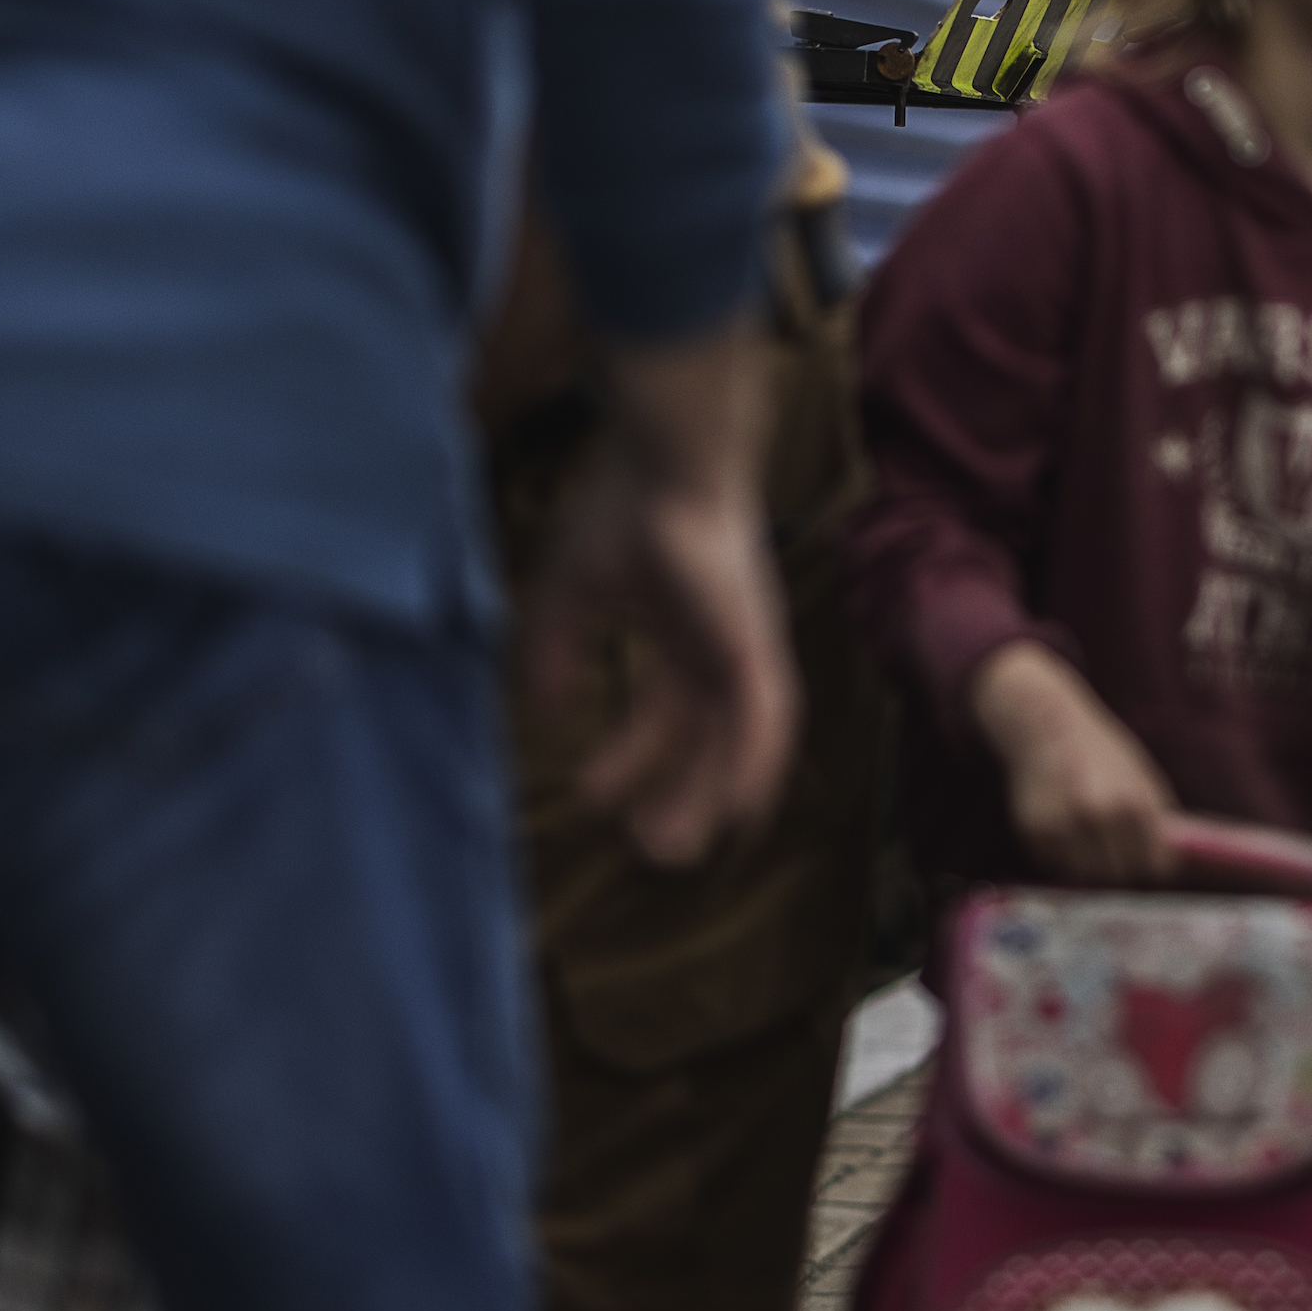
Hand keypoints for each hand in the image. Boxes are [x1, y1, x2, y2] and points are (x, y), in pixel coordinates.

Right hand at [525, 330, 794, 867]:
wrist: (661, 460)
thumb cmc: (619, 507)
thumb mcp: (569, 593)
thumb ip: (553, 649)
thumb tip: (543, 710)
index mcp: (682, 628)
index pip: (660, 709)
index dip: (629, 757)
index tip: (587, 795)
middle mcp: (720, 643)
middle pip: (705, 737)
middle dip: (678, 794)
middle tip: (648, 850)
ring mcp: (746, 644)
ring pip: (739, 741)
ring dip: (711, 796)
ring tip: (672, 850)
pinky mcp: (759, 644)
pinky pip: (767, 719)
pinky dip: (756, 765)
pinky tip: (739, 811)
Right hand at [967, 640, 1177, 885]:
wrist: (1047, 725)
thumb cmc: (1102, 752)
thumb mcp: (1142, 778)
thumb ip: (1158, 821)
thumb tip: (1172, 865)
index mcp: (1133, 806)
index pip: (1153, 868)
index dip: (1152, 867)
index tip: (1147, 861)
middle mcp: (1098, 819)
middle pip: (1118, 879)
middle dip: (1121, 869)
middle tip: (1116, 852)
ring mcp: (1064, 828)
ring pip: (1085, 878)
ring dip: (1089, 866)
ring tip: (1087, 836)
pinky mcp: (1035, 834)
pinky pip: (1055, 865)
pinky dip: (1061, 855)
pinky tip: (1063, 827)